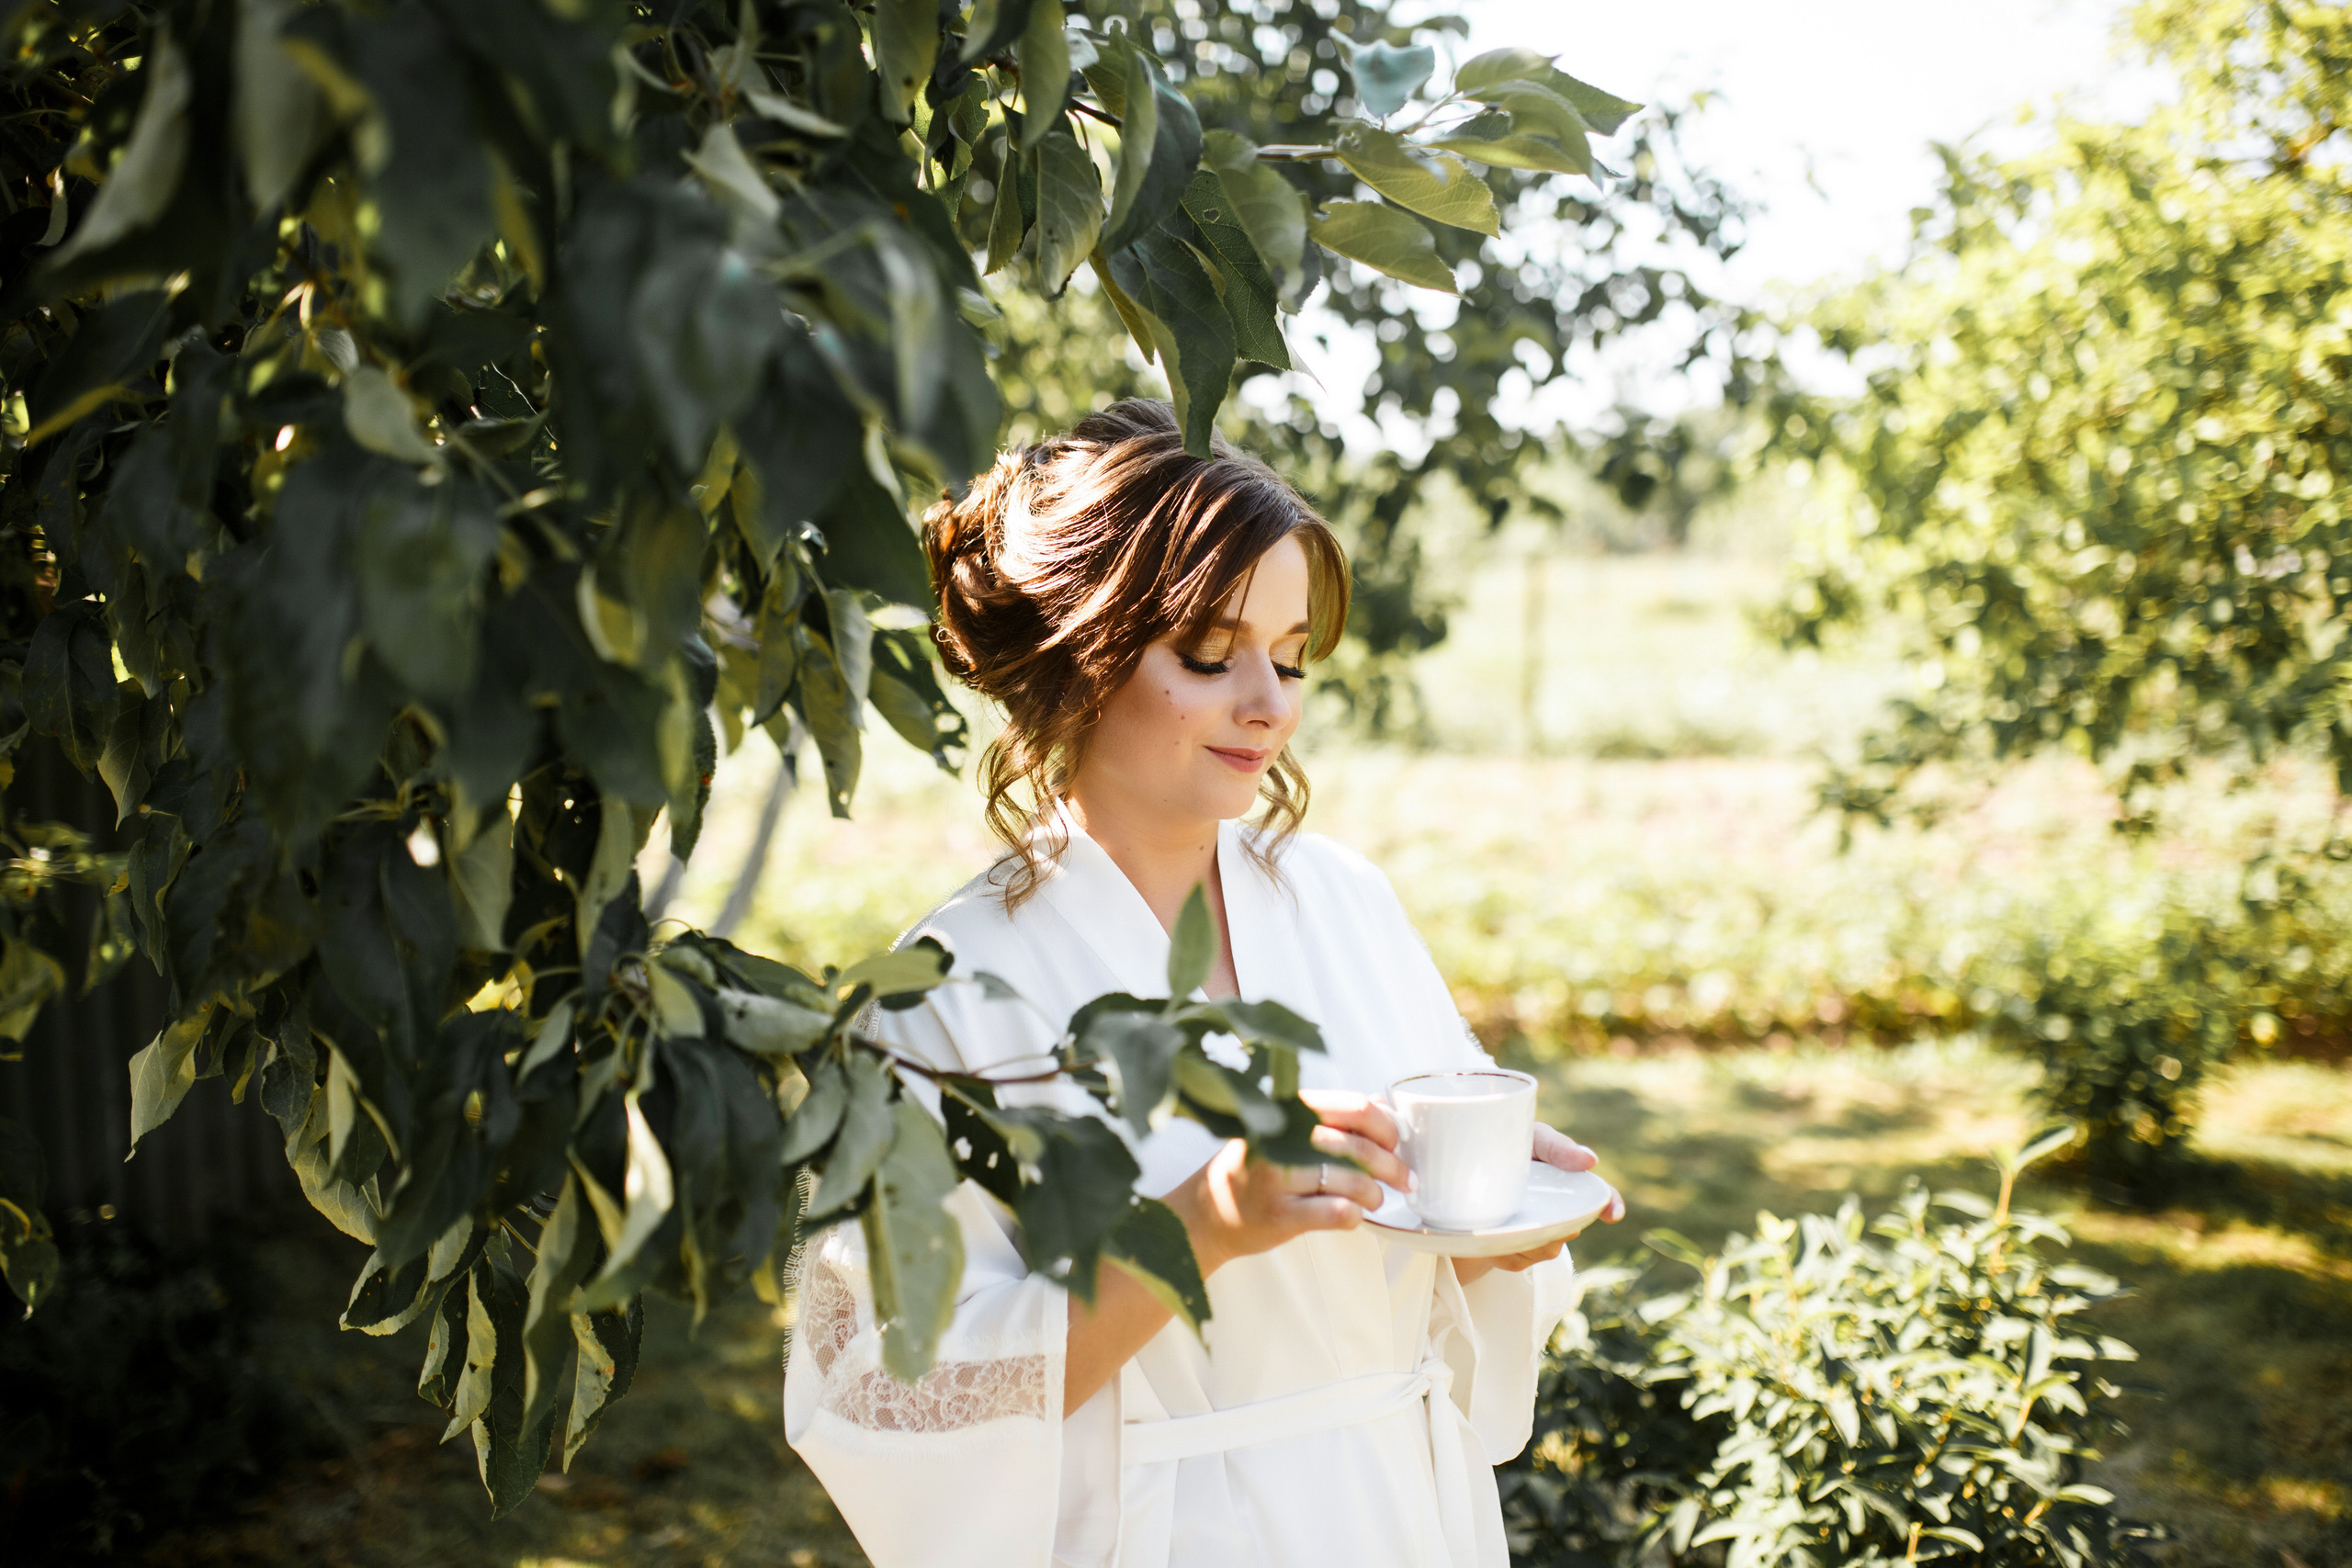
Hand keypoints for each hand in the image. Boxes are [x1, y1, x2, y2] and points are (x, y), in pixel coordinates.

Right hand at [1163, 1090, 1409, 1274]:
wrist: (1206, 1213)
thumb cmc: (1253, 1169)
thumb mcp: (1284, 1132)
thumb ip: (1329, 1117)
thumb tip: (1380, 1104)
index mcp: (1288, 1111)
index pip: (1354, 1108)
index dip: (1386, 1127)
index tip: (1397, 1143)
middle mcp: (1282, 1139)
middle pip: (1359, 1147)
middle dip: (1392, 1166)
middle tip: (1405, 1179)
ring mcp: (1278, 1178)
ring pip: (1353, 1182)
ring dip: (1374, 1193)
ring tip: (1375, 1199)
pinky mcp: (1280, 1215)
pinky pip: (1337, 1213)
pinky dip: (1355, 1215)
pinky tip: (1352, 1215)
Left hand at [1455, 1124, 1625, 1282]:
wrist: (1459, 1176)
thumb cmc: (1504, 1149)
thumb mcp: (1528, 1140)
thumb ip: (1556, 1147)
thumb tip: (1590, 1161)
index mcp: (1568, 1184)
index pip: (1600, 1196)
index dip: (1610, 1203)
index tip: (1612, 1213)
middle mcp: (1559, 1214)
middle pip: (1570, 1229)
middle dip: (1553, 1222)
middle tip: (1526, 1204)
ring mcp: (1539, 1238)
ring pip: (1546, 1249)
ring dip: (1526, 1235)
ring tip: (1502, 1212)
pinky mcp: (1516, 1257)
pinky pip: (1518, 1261)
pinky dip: (1503, 1248)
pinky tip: (1494, 1231)